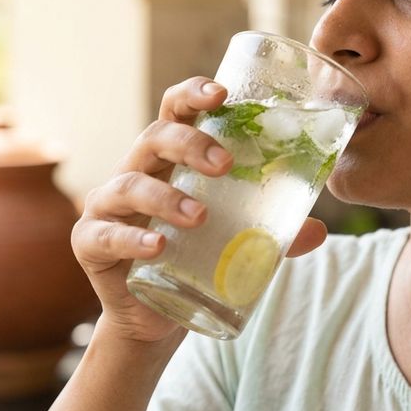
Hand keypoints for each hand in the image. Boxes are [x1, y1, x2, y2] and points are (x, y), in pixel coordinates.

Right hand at [71, 76, 328, 343]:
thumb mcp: (237, 240)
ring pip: (130, 185)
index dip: (193, 94)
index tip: (221, 93)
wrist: (155, 317)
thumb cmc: (195, 259)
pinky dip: (132, 239)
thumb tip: (319, 230)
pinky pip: (106, 235)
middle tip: (224, 165)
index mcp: (171, 160)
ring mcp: (108, 206)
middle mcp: (136, 172)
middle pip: (154, 138)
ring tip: (199, 217)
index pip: (176, 111)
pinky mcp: (91, 243)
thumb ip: (274, 232)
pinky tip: (157, 246)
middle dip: (190, 144)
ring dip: (166, 197)